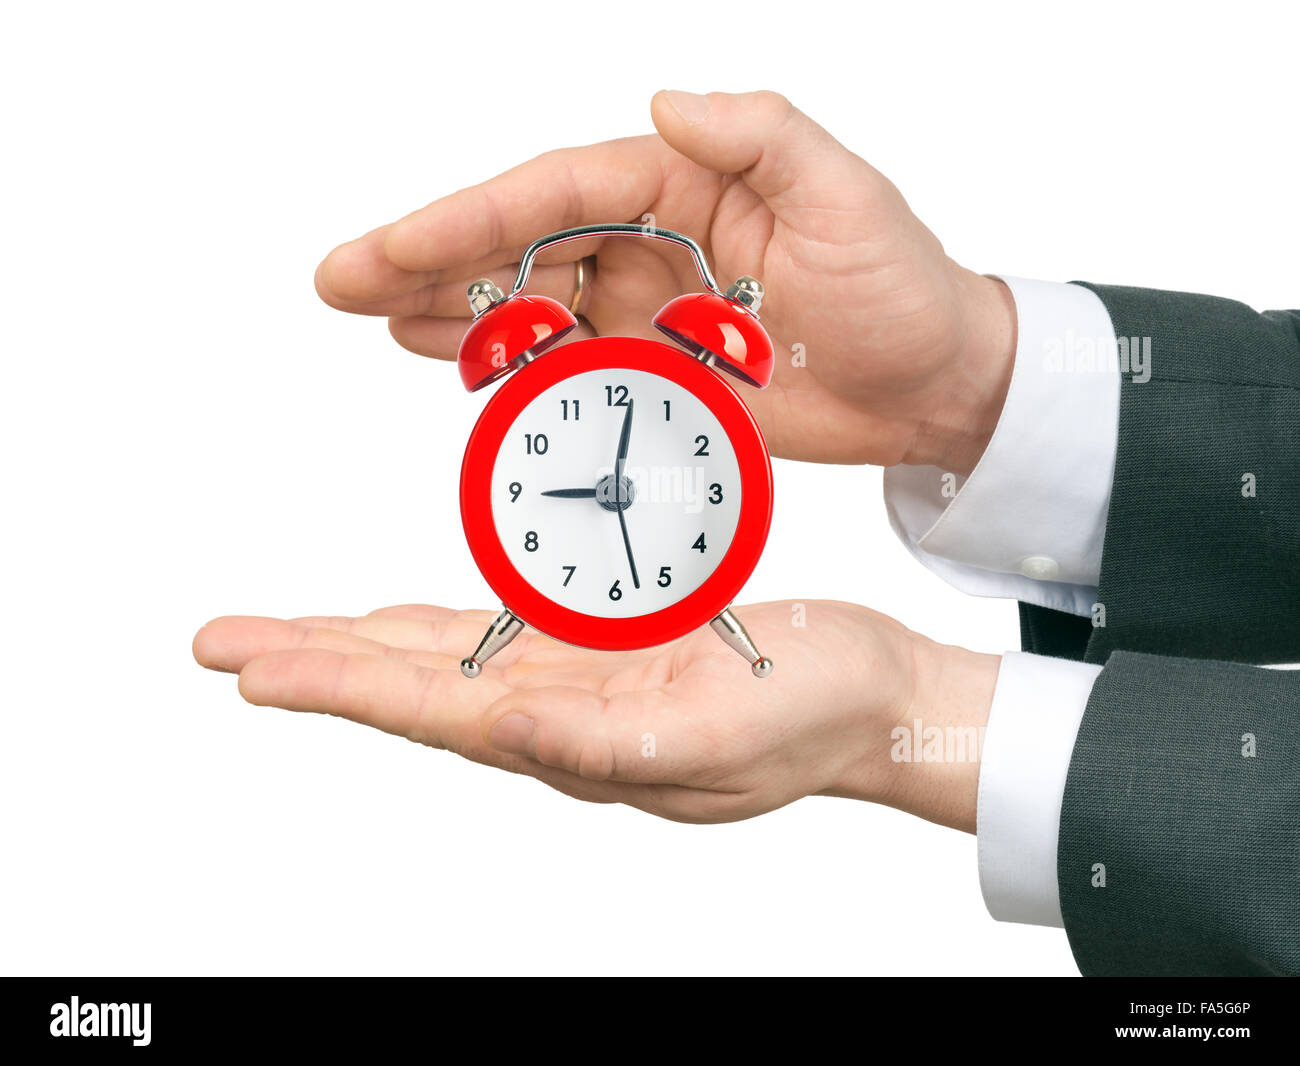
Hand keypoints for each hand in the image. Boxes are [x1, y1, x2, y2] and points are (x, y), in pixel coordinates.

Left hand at [193, 601, 997, 828]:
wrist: (870, 698)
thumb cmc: (813, 721)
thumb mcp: (720, 737)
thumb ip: (611, 745)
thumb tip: (507, 736)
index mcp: (581, 742)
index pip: (437, 714)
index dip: (343, 689)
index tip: (257, 671)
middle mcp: (562, 717)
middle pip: (415, 686)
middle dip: (314, 664)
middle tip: (221, 644)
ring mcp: (580, 682)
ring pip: (443, 660)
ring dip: (355, 645)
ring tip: (277, 633)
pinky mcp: (606, 649)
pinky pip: (498, 635)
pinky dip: (432, 627)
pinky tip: (392, 623)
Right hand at [315, 90, 1015, 474]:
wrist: (932, 384)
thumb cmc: (903, 285)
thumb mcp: (848, 196)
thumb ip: (762, 137)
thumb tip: (668, 101)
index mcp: (683, 179)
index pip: (555, 193)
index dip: (469, 220)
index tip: (392, 249)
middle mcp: (652, 236)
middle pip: (520, 243)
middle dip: (430, 259)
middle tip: (342, 284)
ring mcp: (646, 304)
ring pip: (528, 301)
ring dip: (453, 308)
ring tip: (379, 319)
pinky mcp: (655, 367)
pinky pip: (565, 362)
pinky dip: (508, 362)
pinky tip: (455, 361)